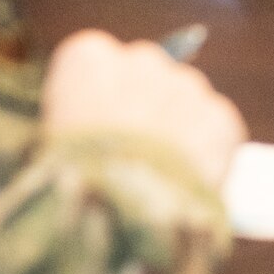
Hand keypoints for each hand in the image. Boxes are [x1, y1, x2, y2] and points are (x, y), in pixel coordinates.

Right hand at [43, 28, 246, 189]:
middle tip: (133, 157)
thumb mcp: (53, 149)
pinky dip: (208, 153)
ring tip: (162, 178)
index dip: (95, 104)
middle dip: (141, 109)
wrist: (123, 214)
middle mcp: (139, 59)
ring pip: (183, 99)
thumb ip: (75, 127)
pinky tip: (189, 184)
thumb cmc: (73, 186)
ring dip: (176, 128)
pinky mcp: (220, 116)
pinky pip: (215, 129)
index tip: (96, 135)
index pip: (93, 67)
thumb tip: (91, 138)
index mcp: (88, 60)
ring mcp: (185, 83)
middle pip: (143, 76)